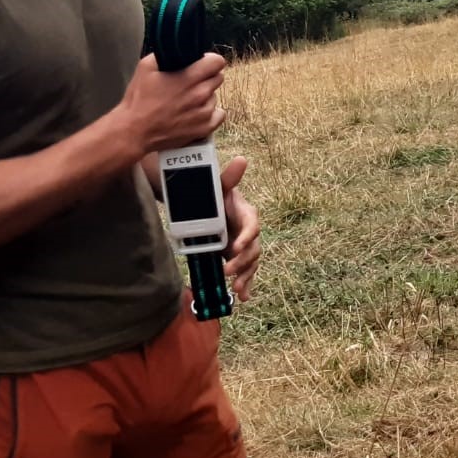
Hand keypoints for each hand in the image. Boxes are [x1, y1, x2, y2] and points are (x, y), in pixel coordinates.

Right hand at [117, 53, 226, 156]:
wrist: (134, 132)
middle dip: (205, 78)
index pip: (217, 62)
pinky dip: (209, 113)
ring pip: (214, 96)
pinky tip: (194, 114)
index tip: (202, 64)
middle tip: (189, 84)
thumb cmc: (139, 100)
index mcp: (188, 77)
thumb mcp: (146, 68)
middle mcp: (200, 94)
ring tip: (185, 102)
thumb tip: (177, 50)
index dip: (209, 61)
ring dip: (204, 97)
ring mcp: (204, 112)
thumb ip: (166, 55)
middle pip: (218, 78)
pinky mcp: (205, 128)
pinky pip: (218, 115)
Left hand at [219, 156, 260, 300]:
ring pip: (252, 263)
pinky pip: (245, 272)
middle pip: (253, 249)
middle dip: (243, 262)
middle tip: (227, 271)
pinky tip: (245, 298)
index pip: (253, 225)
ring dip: (246, 277)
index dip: (246, 237)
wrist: (204, 206)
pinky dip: (247, 285)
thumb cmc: (213, 194)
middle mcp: (248, 231)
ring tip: (237, 290)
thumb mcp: (219, 185)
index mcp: (246, 213)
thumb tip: (241, 160)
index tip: (234, 249)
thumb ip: (229, 177)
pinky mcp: (236, 256)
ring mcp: (243, 245)